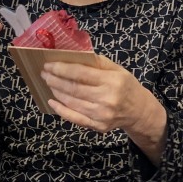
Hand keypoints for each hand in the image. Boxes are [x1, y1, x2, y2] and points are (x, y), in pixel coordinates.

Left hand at [41, 55, 166, 163]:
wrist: (138, 111)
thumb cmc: (126, 86)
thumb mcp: (117, 69)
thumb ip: (97, 62)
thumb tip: (74, 54)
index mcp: (112, 81)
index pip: (81, 74)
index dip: (61, 69)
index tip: (49, 65)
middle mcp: (107, 99)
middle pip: (73, 88)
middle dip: (55, 80)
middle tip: (44, 73)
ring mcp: (102, 115)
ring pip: (72, 102)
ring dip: (56, 92)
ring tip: (49, 83)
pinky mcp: (98, 126)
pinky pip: (75, 118)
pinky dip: (61, 110)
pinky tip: (52, 101)